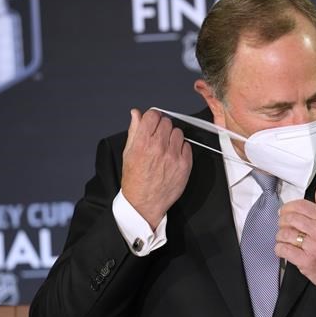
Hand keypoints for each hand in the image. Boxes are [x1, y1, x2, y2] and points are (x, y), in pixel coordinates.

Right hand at [121, 108, 192, 229]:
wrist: (144, 203)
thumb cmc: (135, 179)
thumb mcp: (128, 153)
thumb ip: (134, 130)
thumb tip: (136, 113)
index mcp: (143, 142)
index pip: (153, 115)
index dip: (152, 117)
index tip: (153, 122)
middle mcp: (159, 147)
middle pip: (167, 122)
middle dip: (162, 127)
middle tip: (158, 138)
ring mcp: (173, 156)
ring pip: (178, 132)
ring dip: (172, 137)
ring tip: (166, 149)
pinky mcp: (185, 164)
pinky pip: (187, 145)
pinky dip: (181, 148)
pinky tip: (173, 157)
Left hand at [275, 182, 315, 297]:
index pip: (300, 205)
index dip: (288, 207)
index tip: (284, 212)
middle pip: (290, 218)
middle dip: (282, 221)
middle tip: (283, 226)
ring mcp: (313, 247)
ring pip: (285, 234)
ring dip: (280, 236)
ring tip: (284, 239)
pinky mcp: (306, 262)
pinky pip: (284, 250)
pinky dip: (279, 249)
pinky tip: (283, 249)